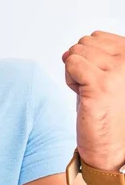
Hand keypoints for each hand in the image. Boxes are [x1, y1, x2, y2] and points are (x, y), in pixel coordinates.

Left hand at [62, 30, 124, 170]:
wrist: (111, 147)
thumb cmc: (106, 112)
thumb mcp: (104, 76)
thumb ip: (92, 57)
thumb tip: (67, 50)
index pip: (97, 37)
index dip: (89, 58)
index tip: (99, 80)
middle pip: (84, 43)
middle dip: (80, 65)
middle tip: (93, 88)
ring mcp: (118, 72)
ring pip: (75, 52)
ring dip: (74, 74)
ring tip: (89, 93)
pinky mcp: (101, 85)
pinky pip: (71, 64)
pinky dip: (70, 80)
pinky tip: (83, 96)